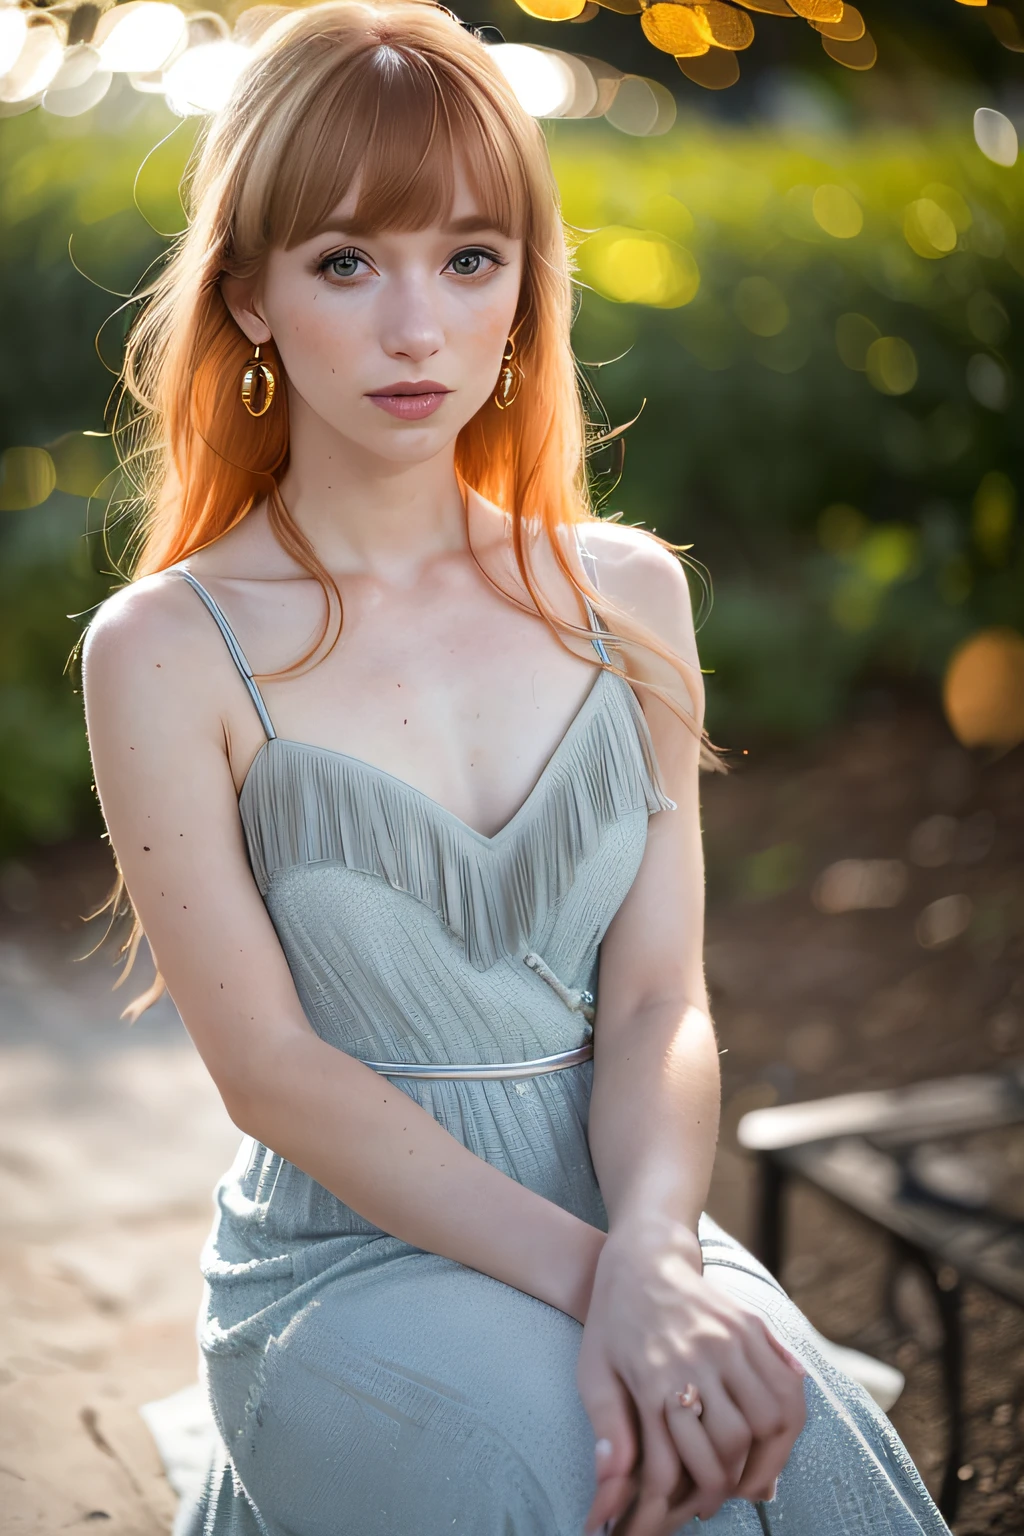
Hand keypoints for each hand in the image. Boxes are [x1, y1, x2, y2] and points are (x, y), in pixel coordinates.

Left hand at [576, 1214, 806, 1535]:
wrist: (643, 1256)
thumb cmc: (613, 1321)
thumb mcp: (593, 1375)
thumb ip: (608, 1434)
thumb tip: (609, 1497)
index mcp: (652, 1376)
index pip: (673, 1464)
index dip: (673, 1504)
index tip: (674, 1518)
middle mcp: (696, 1358)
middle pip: (730, 1446)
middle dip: (724, 1487)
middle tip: (714, 1500)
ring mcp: (730, 1340)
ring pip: (769, 1421)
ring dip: (765, 1462)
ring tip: (747, 1480)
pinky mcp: (752, 1327)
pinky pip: (788, 1387)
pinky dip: (788, 1426)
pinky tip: (773, 1442)